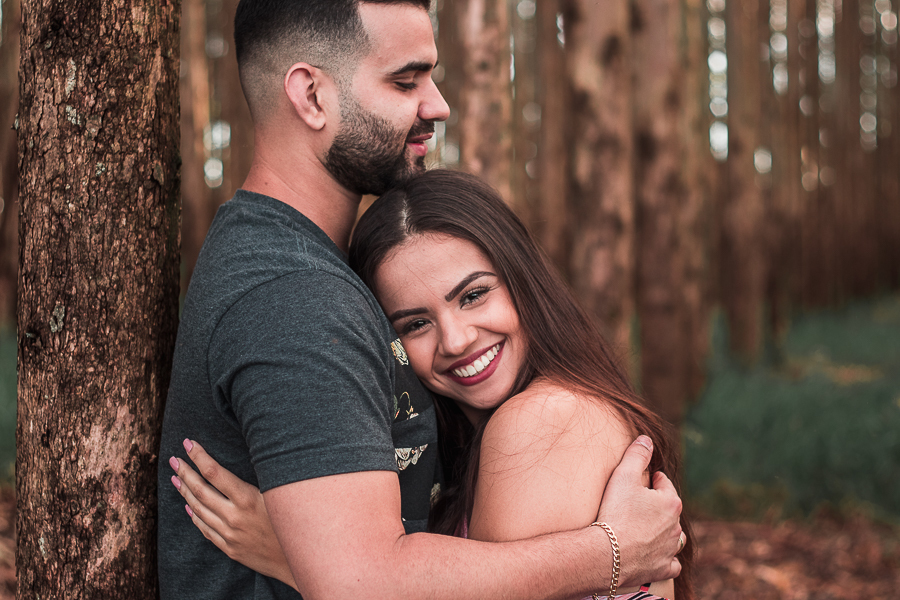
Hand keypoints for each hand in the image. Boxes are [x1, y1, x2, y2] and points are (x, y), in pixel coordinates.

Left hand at [168, 440, 296, 589]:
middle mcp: (234, 516)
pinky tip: (188, 506)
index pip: (214, 473)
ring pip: (199, 509)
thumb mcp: (278, 495)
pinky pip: (205, 529)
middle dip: (185, 472)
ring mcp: (229, 534)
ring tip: (176, 478)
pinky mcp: (229, 548)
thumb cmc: (293, 520)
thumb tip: (244, 457)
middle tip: (174, 459)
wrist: (298, 559)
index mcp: (248, 499)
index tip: (188, 444)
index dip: (199, 456)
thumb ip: (259, 479)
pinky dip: (194, 516)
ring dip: (185, 492)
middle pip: (201, 490)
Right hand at [594, 436, 682, 587]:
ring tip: (646, 529)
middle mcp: (676, 527)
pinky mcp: (662, 569)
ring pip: (674, 537)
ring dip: (664, 532)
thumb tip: (647, 439)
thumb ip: (637, 454)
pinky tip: (655, 555)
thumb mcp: (623, 475)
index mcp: (671, 502)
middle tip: (635, 504)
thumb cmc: (615, 512)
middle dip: (656, 505)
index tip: (636, 483)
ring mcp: (670, 549)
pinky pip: (671, 563)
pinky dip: (666, 559)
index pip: (664, 483)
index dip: (649, 480)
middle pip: (669, 510)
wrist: (607, 554)